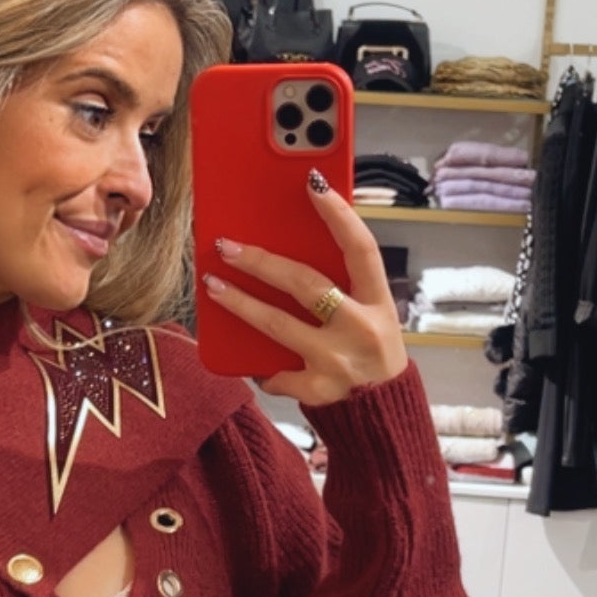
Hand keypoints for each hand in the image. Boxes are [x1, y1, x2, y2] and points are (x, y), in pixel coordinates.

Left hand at [203, 174, 408, 406]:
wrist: (383, 414)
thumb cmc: (370, 352)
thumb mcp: (371, 315)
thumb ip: (343, 288)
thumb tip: (289, 248)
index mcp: (379, 302)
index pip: (361, 248)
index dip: (338, 214)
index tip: (312, 182)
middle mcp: (362, 328)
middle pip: (306, 283)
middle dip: (261, 261)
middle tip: (227, 245)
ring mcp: (339, 361)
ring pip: (278, 324)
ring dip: (240, 302)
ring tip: (214, 284)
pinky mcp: (319, 390)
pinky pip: (277, 373)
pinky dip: (261, 368)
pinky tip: (246, 358)